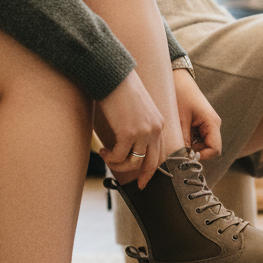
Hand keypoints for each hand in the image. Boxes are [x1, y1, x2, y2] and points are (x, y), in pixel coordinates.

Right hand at [96, 71, 165, 187]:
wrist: (113, 77)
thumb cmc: (121, 92)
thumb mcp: (138, 112)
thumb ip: (140, 128)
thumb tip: (129, 147)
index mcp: (159, 124)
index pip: (160, 154)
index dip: (152, 170)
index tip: (145, 180)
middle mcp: (155, 129)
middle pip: (150, 163)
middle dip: (141, 176)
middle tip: (135, 185)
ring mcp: (143, 131)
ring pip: (133, 162)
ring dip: (118, 164)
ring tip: (107, 156)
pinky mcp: (129, 132)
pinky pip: (119, 156)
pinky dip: (110, 157)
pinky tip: (102, 150)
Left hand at [172, 67, 221, 159]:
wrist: (178, 79)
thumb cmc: (180, 95)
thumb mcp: (180, 120)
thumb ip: (183, 140)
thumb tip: (182, 159)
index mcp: (212, 123)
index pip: (215, 149)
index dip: (202, 156)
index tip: (186, 156)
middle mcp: (213, 124)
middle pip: (210, 148)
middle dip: (195, 151)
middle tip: (178, 148)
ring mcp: (208, 124)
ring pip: (204, 144)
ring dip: (191, 146)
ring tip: (177, 139)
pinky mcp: (202, 122)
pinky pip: (199, 138)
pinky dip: (190, 140)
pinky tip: (179, 133)